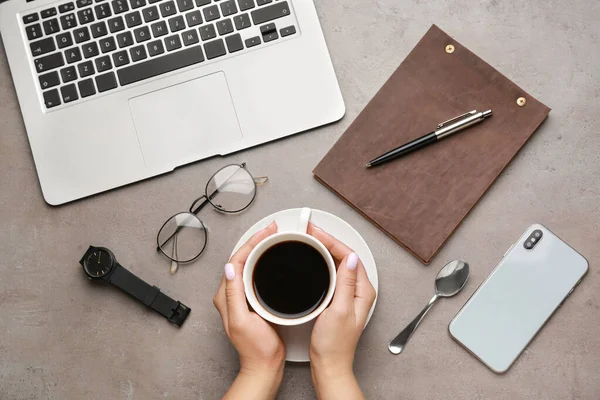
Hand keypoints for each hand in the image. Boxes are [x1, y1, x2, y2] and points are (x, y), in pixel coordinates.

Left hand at [213, 222, 284, 399]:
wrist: (264, 366)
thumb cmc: (256, 348)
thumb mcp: (244, 320)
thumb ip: (234, 294)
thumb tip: (230, 268)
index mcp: (226, 296)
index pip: (237, 259)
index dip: (252, 242)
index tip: (267, 231)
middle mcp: (231, 294)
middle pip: (242, 258)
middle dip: (257, 240)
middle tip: (272, 229)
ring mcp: (241, 297)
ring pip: (249, 264)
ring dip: (260, 249)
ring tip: (273, 238)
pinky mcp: (252, 301)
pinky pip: (255, 274)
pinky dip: (264, 262)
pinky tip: (272, 259)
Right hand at [307, 224, 376, 399]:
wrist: (329, 364)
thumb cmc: (334, 344)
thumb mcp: (339, 310)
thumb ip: (345, 283)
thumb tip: (350, 257)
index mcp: (362, 290)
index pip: (348, 255)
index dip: (331, 240)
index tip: (315, 232)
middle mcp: (358, 291)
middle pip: (344, 256)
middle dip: (327, 241)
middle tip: (309, 231)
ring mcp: (349, 295)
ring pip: (338, 263)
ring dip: (324, 250)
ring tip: (310, 240)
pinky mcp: (339, 300)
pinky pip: (333, 273)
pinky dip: (322, 263)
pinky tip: (313, 261)